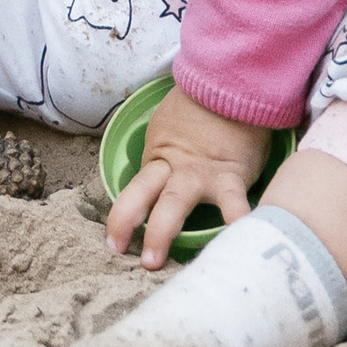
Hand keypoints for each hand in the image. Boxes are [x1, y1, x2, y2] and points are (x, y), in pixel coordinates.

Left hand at [106, 84, 274, 269]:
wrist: (232, 85)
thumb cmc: (201, 110)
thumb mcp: (173, 131)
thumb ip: (167, 160)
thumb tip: (159, 188)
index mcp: (159, 159)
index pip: (134, 190)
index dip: (120, 217)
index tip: (113, 245)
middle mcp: (174, 169)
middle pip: (144, 194)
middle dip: (128, 222)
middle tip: (117, 251)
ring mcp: (200, 174)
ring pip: (174, 202)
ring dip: (162, 231)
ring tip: (156, 261)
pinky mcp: (231, 177)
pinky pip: (233, 206)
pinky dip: (233, 226)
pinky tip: (230, 247)